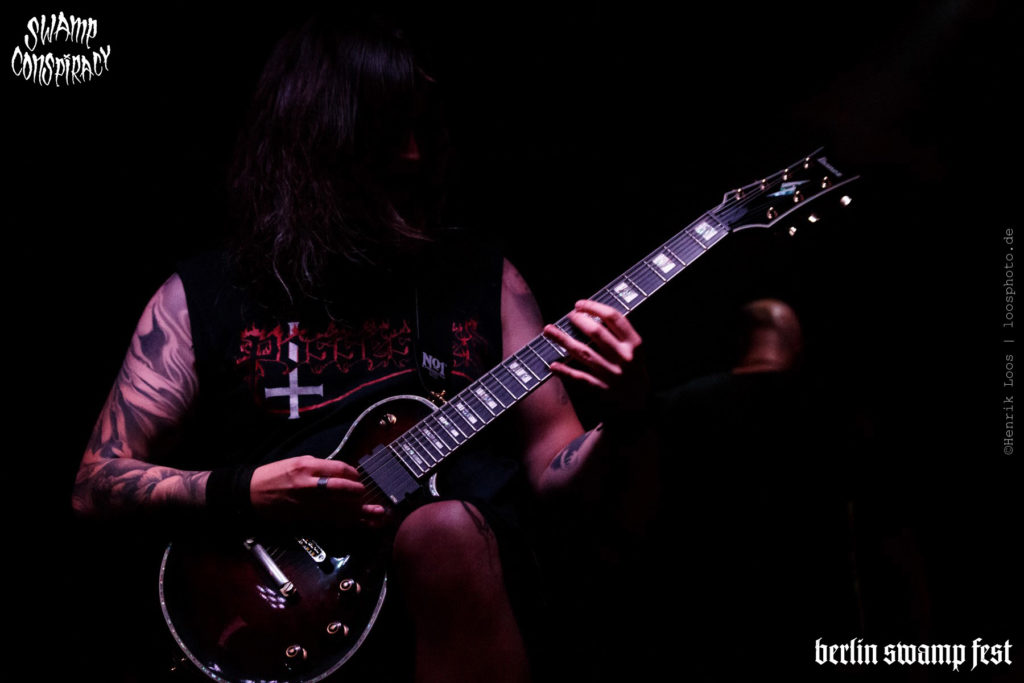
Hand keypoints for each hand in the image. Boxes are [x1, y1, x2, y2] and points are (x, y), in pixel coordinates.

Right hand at [249, 455, 387, 527]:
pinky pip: (330, 520)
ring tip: (378, 515)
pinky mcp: (304, 517)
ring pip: (338, 509)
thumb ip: (320, 467)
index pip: (339, 470)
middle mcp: (308, 485)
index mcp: (307, 467)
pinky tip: (360, 524)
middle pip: (341, 490)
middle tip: (366, 495)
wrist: (251, 492)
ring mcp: (307, 504)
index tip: (358, 477)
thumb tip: (343, 473)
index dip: (353, 474)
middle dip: (357, 494)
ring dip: (360, 513)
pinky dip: (346, 522)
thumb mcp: (297, 461)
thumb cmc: (275, 474)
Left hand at [543, 300, 648, 413]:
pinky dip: (565, 371)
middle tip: (569, 315)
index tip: (580, 304)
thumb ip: (619, 334)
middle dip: (579, 320)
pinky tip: (553, 364)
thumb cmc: (634, 369)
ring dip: (563, 340)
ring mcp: (611, 374)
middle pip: (597, 333)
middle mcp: (623, 357)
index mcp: (634, 344)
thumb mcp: (635, 349)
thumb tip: (590, 316)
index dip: (594, 307)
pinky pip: (580, 378)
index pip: (614, 318)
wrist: (641, 402)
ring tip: (548, 330)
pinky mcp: (602, 388)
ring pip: (583, 352)